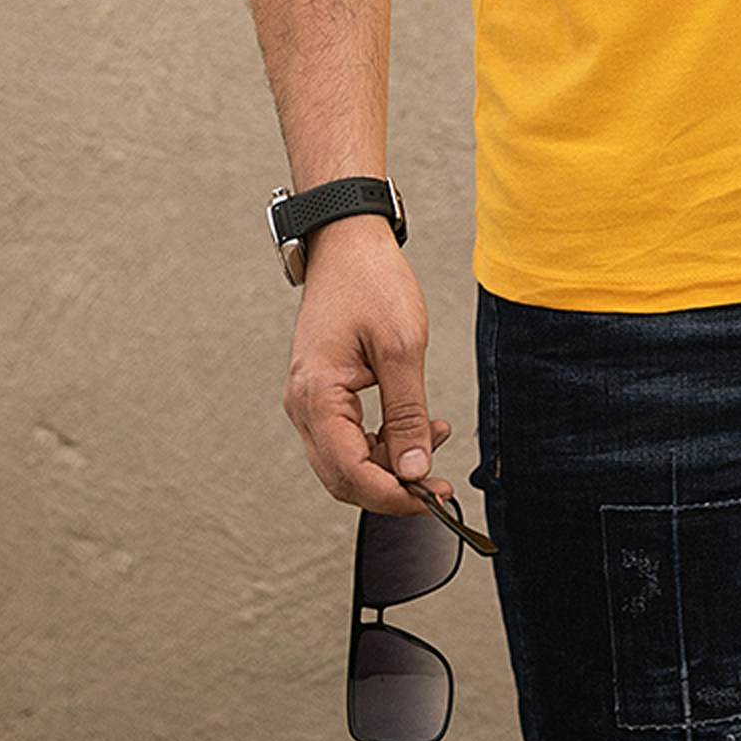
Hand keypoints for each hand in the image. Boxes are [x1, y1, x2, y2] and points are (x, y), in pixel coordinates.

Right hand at [282, 215, 450, 516]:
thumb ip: (408, 414)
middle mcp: (302, 405)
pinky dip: (381, 441)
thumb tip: (413, 470)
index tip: (431, 497)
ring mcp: (308, 400)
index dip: (393, 495)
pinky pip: (346, 437)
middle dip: (392, 486)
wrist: (347, 243)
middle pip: (343, 477)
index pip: (350, 473)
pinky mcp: (321, 392)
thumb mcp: (402, 347)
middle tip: (438, 482)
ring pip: (345, 460)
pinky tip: (417, 425)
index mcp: (316, 395)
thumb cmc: (371, 282)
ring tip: (436, 436)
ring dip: (390, 461)